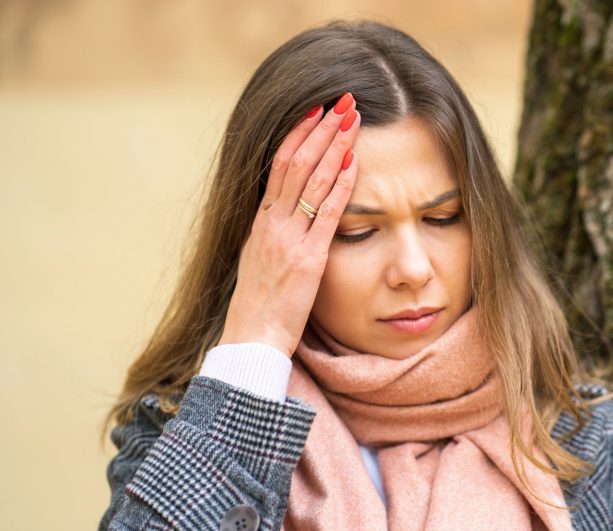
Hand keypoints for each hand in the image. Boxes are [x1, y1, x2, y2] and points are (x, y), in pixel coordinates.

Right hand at [218, 93, 360, 356]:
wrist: (252, 339)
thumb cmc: (260, 305)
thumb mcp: (260, 260)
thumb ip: (273, 233)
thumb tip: (285, 212)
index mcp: (260, 222)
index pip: (278, 166)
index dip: (298, 135)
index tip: (315, 111)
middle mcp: (271, 223)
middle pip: (294, 162)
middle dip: (319, 128)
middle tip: (340, 101)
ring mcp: (288, 239)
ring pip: (310, 180)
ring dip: (333, 145)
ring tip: (351, 118)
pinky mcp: (308, 259)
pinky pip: (327, 214)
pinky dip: (340, 184)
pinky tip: (354, 161)